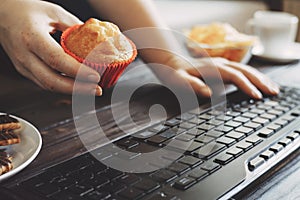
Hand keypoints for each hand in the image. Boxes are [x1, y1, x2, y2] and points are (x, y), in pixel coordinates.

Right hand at [0, 0, 101, 94]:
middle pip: (51, 81)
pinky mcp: (25, 71)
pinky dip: (63, 87)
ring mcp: (23, 66)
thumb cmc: (26, 10)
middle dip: (77, 89)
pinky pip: (45, 83)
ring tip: (91, 89)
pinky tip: (77, 85)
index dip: (77, 71)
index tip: (94, 76)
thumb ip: (75, 27)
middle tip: (97, 89)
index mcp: (32, 37)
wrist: (2, 14)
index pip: (56, 60)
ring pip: (48, 86)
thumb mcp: (54, 13)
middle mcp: (25, 55)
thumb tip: (96, 41)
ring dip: (72, 91)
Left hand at [153, 56, 278, 98]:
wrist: (170, 60)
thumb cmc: (174, 72)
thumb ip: (193, 86)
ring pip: (246, 69)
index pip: (235, 76)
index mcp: (212, 68)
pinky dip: (253, 76)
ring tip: (272, 88)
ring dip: (260, 78)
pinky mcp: (221, 67)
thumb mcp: (179, 80)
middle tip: (273, 92)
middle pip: (245, 71)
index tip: (256, 96)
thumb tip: (209, 93)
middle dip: (260, 81)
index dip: (246, 86)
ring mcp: (222, 64)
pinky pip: (241, 70)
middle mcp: (219, 64)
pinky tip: (258, 82)